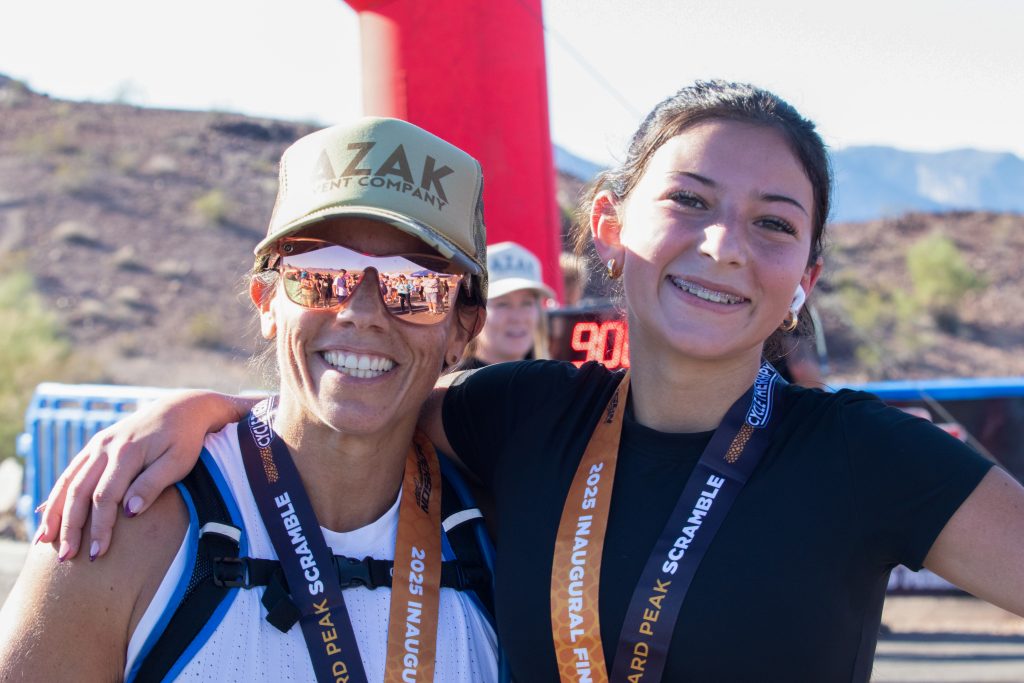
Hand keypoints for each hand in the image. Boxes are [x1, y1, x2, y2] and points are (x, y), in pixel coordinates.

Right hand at [34, 390, 257, 559]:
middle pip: (79, 492)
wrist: (182, 408)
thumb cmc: (185, 440)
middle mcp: (105, 447)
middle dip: (71, 527)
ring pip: (68, 482)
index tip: (98, 552)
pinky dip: (56, 494)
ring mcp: (97, 445)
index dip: (100, 526)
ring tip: (45, 541)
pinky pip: (70, 473)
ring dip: (55, 513)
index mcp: (126, 453)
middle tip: (66, 557)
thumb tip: (129, 512)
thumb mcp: (178, 462)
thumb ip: (152, 484)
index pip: (105, 497)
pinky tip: (46, 513)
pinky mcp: (95, 446)